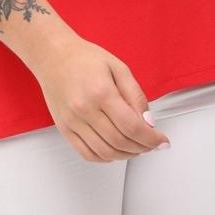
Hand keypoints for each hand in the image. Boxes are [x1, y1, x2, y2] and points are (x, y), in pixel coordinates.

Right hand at [32, 33, 171, 162]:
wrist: (53, 56)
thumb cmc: (84, 58)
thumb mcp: (118, 67)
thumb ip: (135, 95)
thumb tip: (148, 121)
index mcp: (100, 92)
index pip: (132, 126)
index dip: (151, 138)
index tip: (161, 141)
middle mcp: (84, 109)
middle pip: (120, 142)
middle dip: (142, 148)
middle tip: (151, 143)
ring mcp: (72, 122)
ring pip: (105, 153)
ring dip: (126, 155)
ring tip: (136, 147)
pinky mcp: (64, 129)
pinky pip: (88, 154)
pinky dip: (106, 158)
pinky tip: (116, 150)